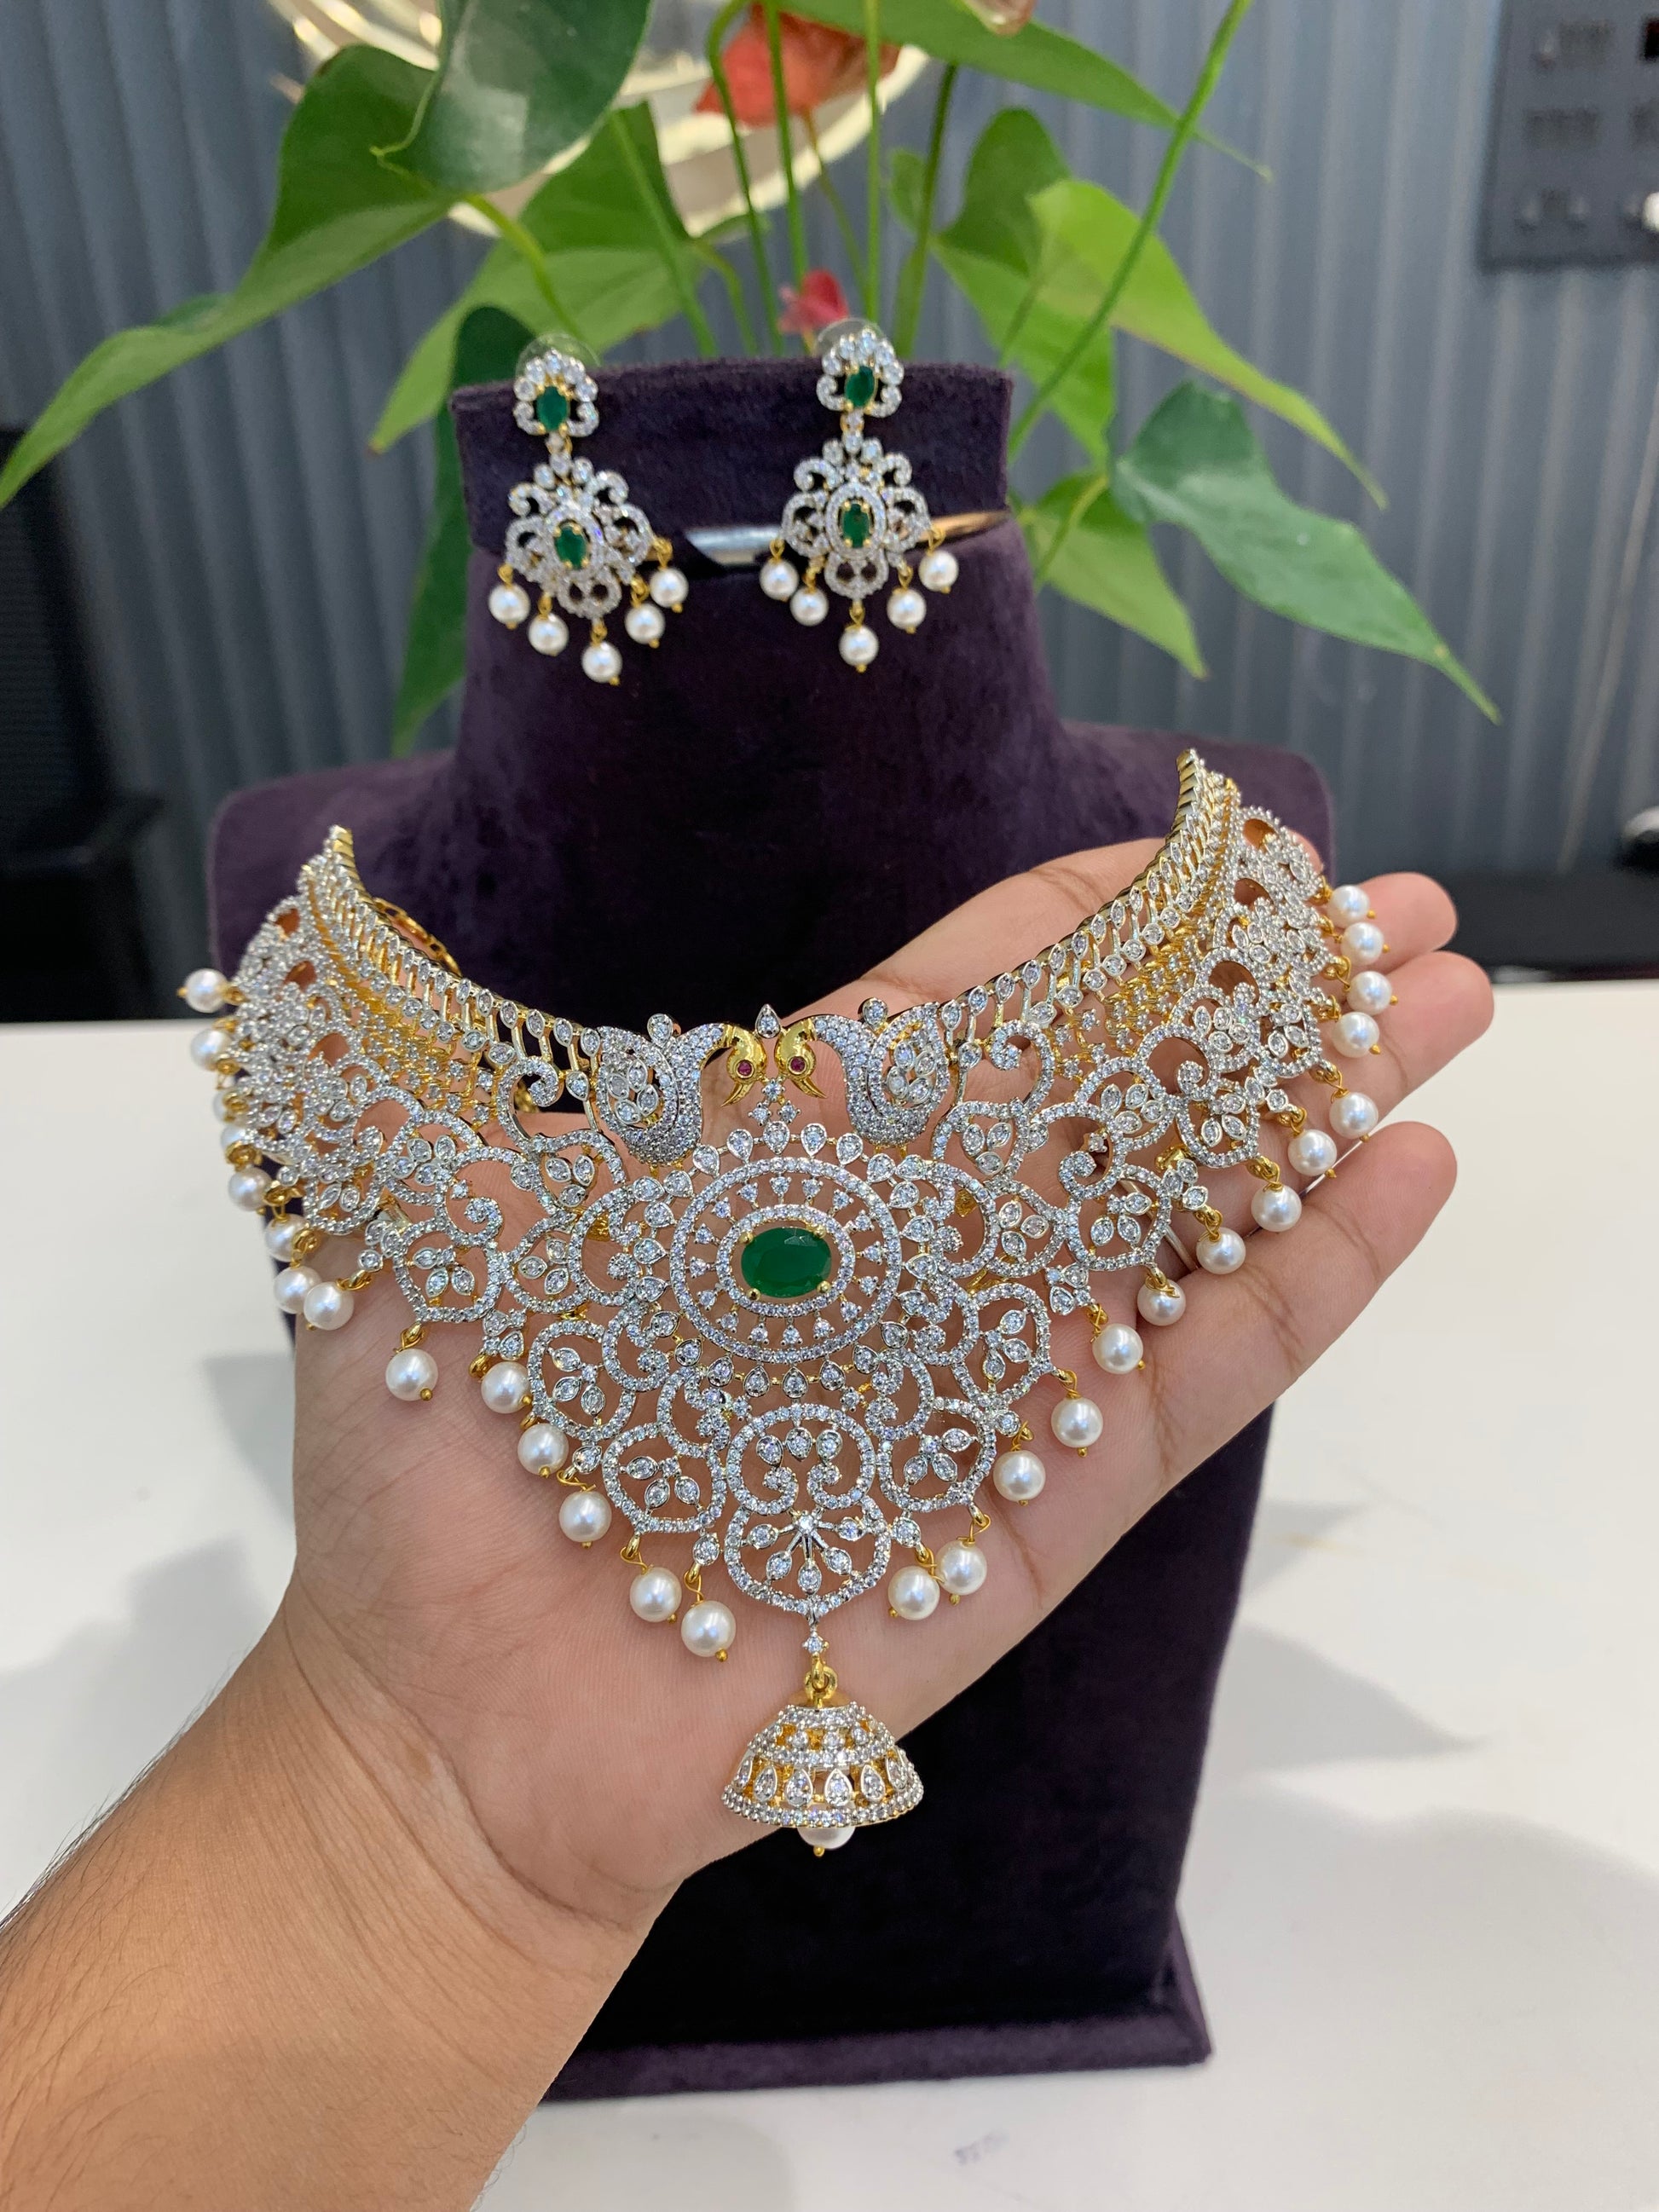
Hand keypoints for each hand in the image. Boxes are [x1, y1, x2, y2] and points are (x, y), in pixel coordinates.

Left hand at [281, 839, 1491, 1936]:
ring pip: (1181, 1214)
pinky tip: (1401, 1177)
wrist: (457, 1729)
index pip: (963, 1003)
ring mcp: (986, 1375)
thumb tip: (345, 918)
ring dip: (1318, 1107)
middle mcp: (907, 1252)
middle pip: (1112, 1091)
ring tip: (1446, 1005)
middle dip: (1254, 996)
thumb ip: (420, 1080)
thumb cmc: (424, 1477)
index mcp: (783, 1165)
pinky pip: (1191, 1379)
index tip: (1208, 847)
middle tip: (1405, 910)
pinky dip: (1301, 1283)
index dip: (1086, 921)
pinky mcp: (1039, 1509)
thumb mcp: (407, 1239)